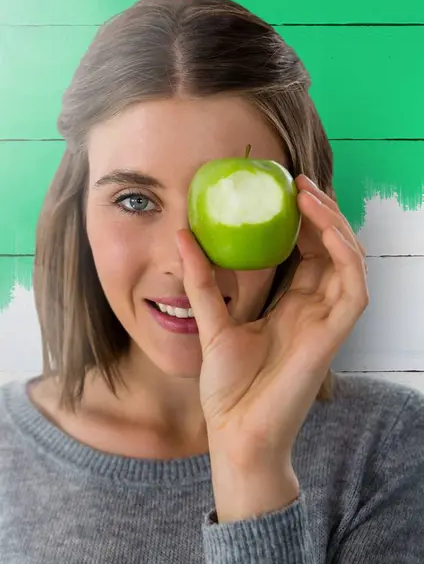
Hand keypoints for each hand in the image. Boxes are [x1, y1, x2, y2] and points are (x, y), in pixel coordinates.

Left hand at [176, 174, 367, 516]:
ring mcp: (327, 322)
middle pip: (332, 250)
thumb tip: (182, 235)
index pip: (308, 253)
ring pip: (350, 261)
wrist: (235, 432)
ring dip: (335, 225)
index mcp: (291, 307)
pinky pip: (354, 287)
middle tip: (298, 183)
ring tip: (308, 196)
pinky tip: (324, 229)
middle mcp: (314, 309)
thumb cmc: (228, 388)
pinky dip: (346, 255)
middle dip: (321, 213)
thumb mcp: (211, 323)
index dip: (303, 221)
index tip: (283, 191)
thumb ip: (202, 281)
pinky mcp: (333, 336)